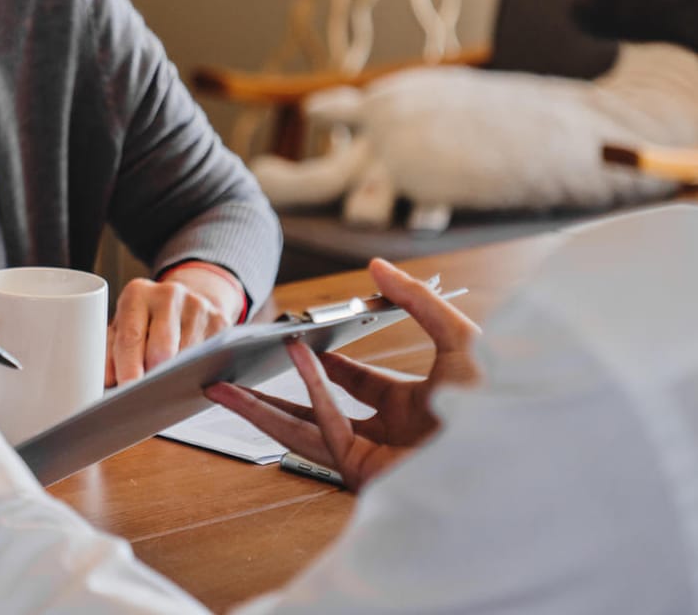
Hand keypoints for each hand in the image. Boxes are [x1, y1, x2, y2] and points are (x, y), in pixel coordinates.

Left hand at [105, 264, 241, 385]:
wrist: (182, 301)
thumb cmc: (145, 320)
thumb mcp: (122, 327)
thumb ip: (109, 352)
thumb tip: (106, 382)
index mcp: (137, 293)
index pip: (131, 336)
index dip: (128, 367)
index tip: (127, 389)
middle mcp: (169, 294)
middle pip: (162, 348)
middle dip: (153, 375)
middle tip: (146, 394)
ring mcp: (198, 306)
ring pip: (187, 356)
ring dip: (176, 376)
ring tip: (166, 384)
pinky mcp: (220, 321)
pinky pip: (209, 357)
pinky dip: (197, 372)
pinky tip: (188, 374)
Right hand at [203, 258, 481, 490]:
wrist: (521, 450)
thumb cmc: (503, 400)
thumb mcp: (459, 338)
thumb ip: (415, 301)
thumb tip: (376, 266)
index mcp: (414, 410)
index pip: (357, 388)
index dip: (325, 366)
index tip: (297, 344)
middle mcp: (389, 437)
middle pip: (314, 414)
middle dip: (269, 397)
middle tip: (233, 378)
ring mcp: (374, 458)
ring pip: (301, 431)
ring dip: (258, 409)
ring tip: (218, 389)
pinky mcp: (365, 474)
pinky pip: (324, 428)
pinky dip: (305, 392)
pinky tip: (290, 359)